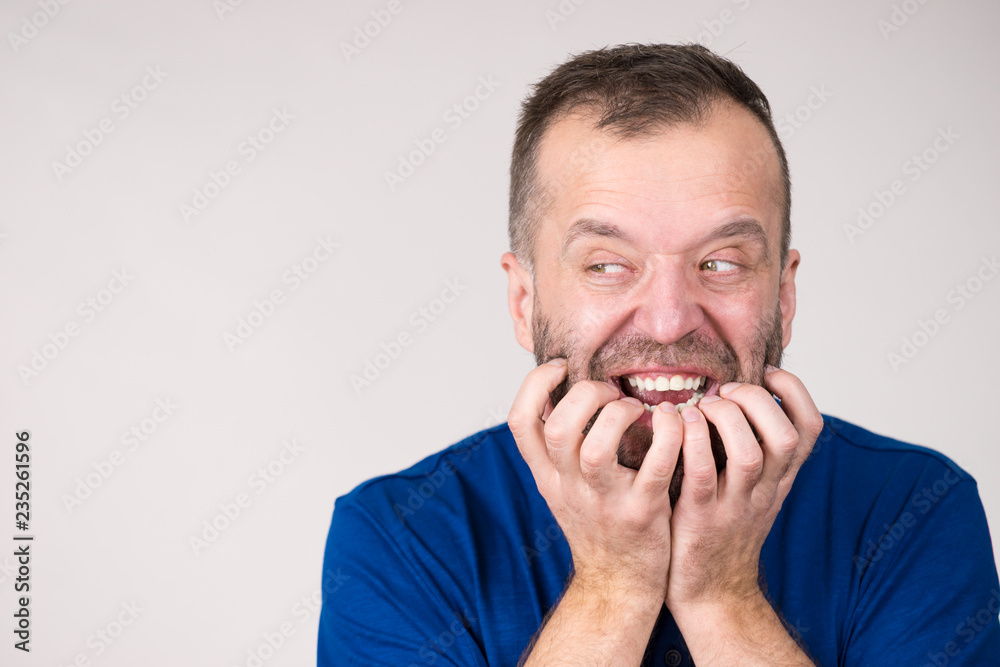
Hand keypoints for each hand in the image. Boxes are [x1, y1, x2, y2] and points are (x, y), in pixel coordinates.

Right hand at [507, 359, 684, 601]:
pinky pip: (655, 467)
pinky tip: (673, 423)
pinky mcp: (642, 515)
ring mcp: (604, 503)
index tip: (562, 368)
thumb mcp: (563, 487)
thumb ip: (559, 446)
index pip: (519, 421)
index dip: (535, 384)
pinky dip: (668, 435)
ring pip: (597, 447)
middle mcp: (568, 487)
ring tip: (636, 409)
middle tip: (608, 392)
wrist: (617, 587)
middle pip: (558, 428)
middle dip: (584, 394)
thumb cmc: (596, 524)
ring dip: (620, 414)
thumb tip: (561, 390)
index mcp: (546, 475)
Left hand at [664, 366, 822, 613]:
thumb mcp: (751, 489)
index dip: (794, 391)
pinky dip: (692, 441)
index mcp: (779, 479)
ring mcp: (735, 506)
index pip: (810, 428)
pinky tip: (676, 423)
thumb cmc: (722, 530)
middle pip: (786, 436)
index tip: (764, 373)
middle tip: (725, 391)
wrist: (712, 594)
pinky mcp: (701, 519)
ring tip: (699, 407)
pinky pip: (702, 473)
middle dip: (757, 399)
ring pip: (749, 453)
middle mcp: (765, 490)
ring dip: (724, 418)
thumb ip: (752, 447)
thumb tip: (737, 394)